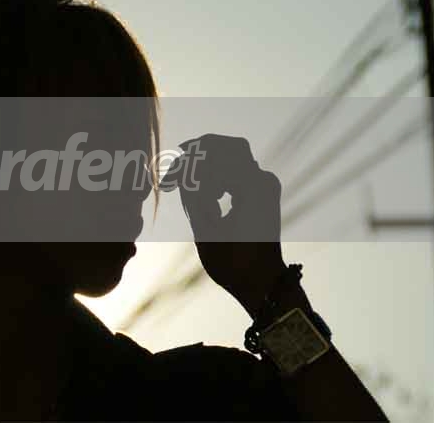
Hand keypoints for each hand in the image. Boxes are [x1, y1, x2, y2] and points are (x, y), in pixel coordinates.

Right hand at [164, 134, 285, 312]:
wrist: (264, 284)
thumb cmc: (234, 264)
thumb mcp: (205, 230)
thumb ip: (192, 195)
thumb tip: (183, 170)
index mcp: (252, 187)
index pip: (216, 155)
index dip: (187, 163)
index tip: (168, 181)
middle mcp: (264, 180)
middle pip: (228, 148)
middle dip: (198, 156)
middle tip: (175, 172)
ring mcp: (266, 186)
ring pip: (233, 158)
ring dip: (207, 167)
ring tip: (185, 188)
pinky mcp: (263, 194)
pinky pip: (239, 171)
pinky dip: (218, 176)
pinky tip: (205, 194)